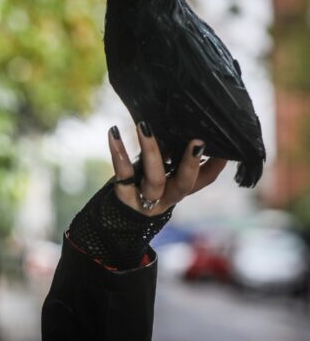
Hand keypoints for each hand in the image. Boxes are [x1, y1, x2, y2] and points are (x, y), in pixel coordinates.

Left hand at [108, 121, 227, 216]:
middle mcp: (166, 197)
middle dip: (192, 163)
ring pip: (154, 178)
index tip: (225, 148)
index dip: (216, 165)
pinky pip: (122, 173)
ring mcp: (146, 199)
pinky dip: (118, 151)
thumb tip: (180, 125)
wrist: (115, 215)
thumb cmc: (140, 183)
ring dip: (151, 150)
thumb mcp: (159, 171)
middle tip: (198, 141)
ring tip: (144, 126)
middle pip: (184, 183)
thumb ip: (170, 155)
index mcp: (179, 189)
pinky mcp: (124, 195)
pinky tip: (114, 132)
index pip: (204, 179)